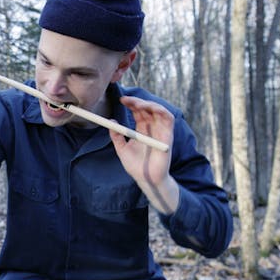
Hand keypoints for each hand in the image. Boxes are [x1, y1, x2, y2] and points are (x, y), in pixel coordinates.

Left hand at [109, 96, 178, 213]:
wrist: (146, 179)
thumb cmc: (135, 166)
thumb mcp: (122, 149)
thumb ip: (116, 136)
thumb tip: (110, 121)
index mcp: (142, 130)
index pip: (138, 112)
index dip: (131, 104)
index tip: (121, 100)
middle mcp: (152, 128)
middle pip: (147, 109)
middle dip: (137, 102)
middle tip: (126, 100)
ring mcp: (160, 131)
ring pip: (159, 111)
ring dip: (149, 104)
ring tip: (137, 104)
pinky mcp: (168, 136)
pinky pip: (169, 119)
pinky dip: (162, 111)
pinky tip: (152, 108)